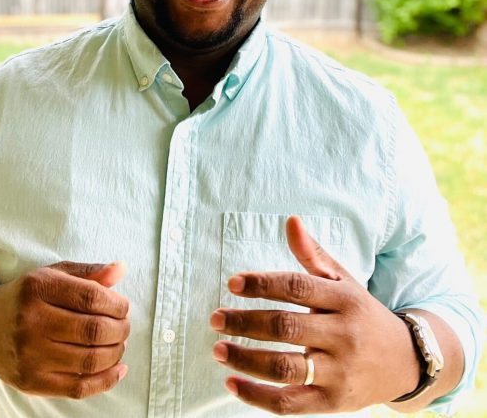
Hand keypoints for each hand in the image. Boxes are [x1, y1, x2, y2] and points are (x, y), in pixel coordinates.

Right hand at [0, 261, 129, 398]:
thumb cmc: (25, 297)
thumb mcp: (51, 275)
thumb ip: (87, 273)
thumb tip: (122, 269)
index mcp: (37, 288)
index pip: (91, 297)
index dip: (117, 304)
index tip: (123, 306)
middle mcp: (31, 322)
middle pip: (93, 330)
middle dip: (120, 329)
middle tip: (125, 326)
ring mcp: (29, 356)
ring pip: (89, 360)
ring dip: (116, 353)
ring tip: (120, 343)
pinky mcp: (30, 382)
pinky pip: (78, 388)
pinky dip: (106, 380)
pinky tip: (118, 369)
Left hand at [210, 216, 420, 414]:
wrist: (405, 361)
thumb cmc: (362, 313)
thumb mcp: (344, 281)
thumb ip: (313, 254)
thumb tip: (290, 221)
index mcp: (344, 300)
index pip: (297, 287)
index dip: (262, 283)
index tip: (233, 283)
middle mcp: (343, 335)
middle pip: (285, 327)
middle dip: (245, 322)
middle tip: (215, 318)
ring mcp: (338, 372)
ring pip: (284, 367)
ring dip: (245, 359)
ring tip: (218, 349)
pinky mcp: (332, 403)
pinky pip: (289, 403)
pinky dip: (257, 396)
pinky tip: (232, 382)